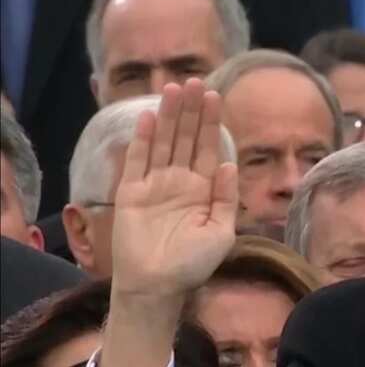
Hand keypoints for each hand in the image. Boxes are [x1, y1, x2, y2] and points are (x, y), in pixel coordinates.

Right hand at [100, 79, 237, 366]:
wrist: (158, 286)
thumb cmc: (193, 264)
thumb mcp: (222, 232)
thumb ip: (227, 198)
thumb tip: (231, 164)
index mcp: (203, 190)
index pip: (209, 148)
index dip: (211, 122)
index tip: (214, 95)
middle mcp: (179, 182)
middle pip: (186, 138)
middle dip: (191, 111)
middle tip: (195, 81)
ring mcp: (154, 185)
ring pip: (163, 143)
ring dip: (169, 116)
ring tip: (174, 88)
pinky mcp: (131, 192)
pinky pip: (137, 161)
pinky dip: (143, 139)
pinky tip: (149, 116)